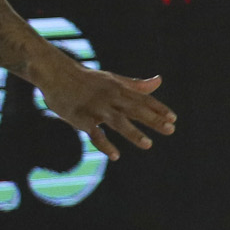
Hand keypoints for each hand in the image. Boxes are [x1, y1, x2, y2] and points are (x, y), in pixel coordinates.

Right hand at [35, 62, 173, 160]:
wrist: (55, 73)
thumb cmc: (87, 79)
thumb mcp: (113, 79)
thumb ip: (136, 85)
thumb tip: (159, 81)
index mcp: (119, 89)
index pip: (143, 99)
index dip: (158, 108)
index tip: (173, 118)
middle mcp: (111, 98)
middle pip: (135, 109)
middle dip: (154, 119)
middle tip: (171, 130)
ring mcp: (96, 108)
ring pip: (118, 121)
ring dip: (133, 133)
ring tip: (148, 145)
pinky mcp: (81, 118)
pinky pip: (95, 133)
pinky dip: (105, 144)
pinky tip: (116, 155)